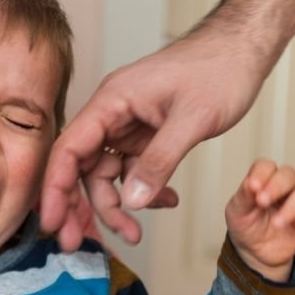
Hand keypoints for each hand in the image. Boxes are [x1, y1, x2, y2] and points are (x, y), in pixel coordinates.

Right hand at [41, 31, 267, 248]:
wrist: (242, 51)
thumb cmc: (219, 68)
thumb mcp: (193, 118)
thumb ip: (160, 161)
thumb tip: (131, 201)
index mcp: (111, 102)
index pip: (69, 149)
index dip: (55, 188)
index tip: (52, 221)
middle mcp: (112, 116)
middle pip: (81, 169)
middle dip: (80, 207)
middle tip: (76, 243)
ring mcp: (127, 128)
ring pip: (106, 177)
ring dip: (117, 208)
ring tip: (134, 234)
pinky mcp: (144, 138)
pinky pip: (132, 173)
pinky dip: (145, 193)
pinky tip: (166, 202)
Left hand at [226, 159, 294, 280]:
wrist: (255, 252)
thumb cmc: (246, 226)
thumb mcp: (237, 212)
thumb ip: (243, 196)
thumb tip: (250, 182)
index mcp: (264, 181)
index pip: (266, 167)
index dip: (261, 173)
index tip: (253, 187)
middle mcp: (284, 187)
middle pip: (288, 175)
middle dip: (277, 187)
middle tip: (263, 202)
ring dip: (291, 207)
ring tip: (277, 224)